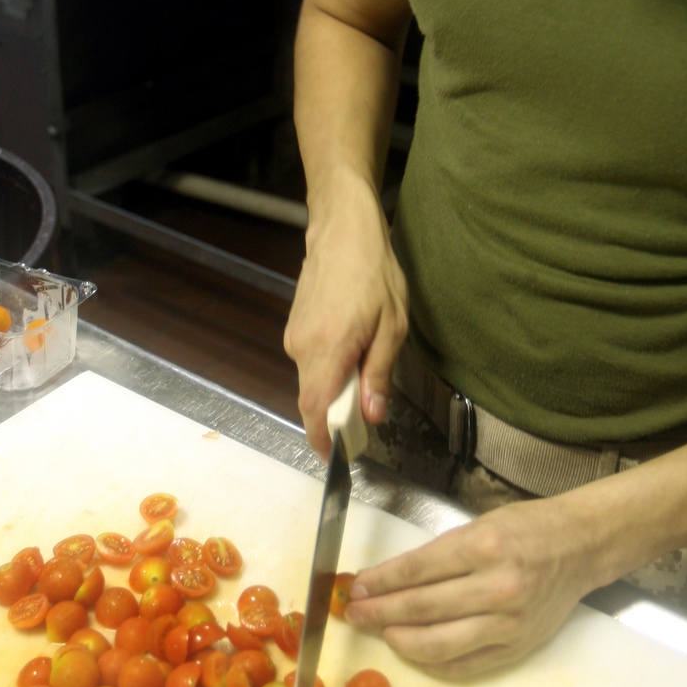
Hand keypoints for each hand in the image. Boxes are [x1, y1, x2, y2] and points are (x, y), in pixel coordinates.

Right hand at [284, 171, 408, 454]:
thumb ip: (379, 374)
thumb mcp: (392, 327)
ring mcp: (294, 336)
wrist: (343, 230)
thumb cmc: (374, 274)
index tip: (336, 457)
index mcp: (328, 349)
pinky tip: (352, 354)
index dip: (322, 438)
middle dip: (334, 417)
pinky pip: (310, 361)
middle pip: (312, 398)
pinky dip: (328, 369)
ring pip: (312, 380)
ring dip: (334, 389)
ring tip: (365, 379)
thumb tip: (373, 415)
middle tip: (365, 421)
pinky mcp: (294, 326)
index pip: (314, 409)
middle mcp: (302, 347)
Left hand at [343, 497, 589, 678]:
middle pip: (421, 608)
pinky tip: (412, 651)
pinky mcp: (517, 648)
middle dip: (379, 612)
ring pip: (437, 644)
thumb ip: (437, 555)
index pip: (416, 570)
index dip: (380, 582)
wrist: (580, 547)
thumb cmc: (527, 529)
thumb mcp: (480, 526)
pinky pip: (463, 665)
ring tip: (381, 631)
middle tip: (355, 613)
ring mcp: (509, 623)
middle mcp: (498, 586)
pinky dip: (431, 662)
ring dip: (399, 640)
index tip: (356, 587)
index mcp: (485, 546)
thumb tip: (386, 579)